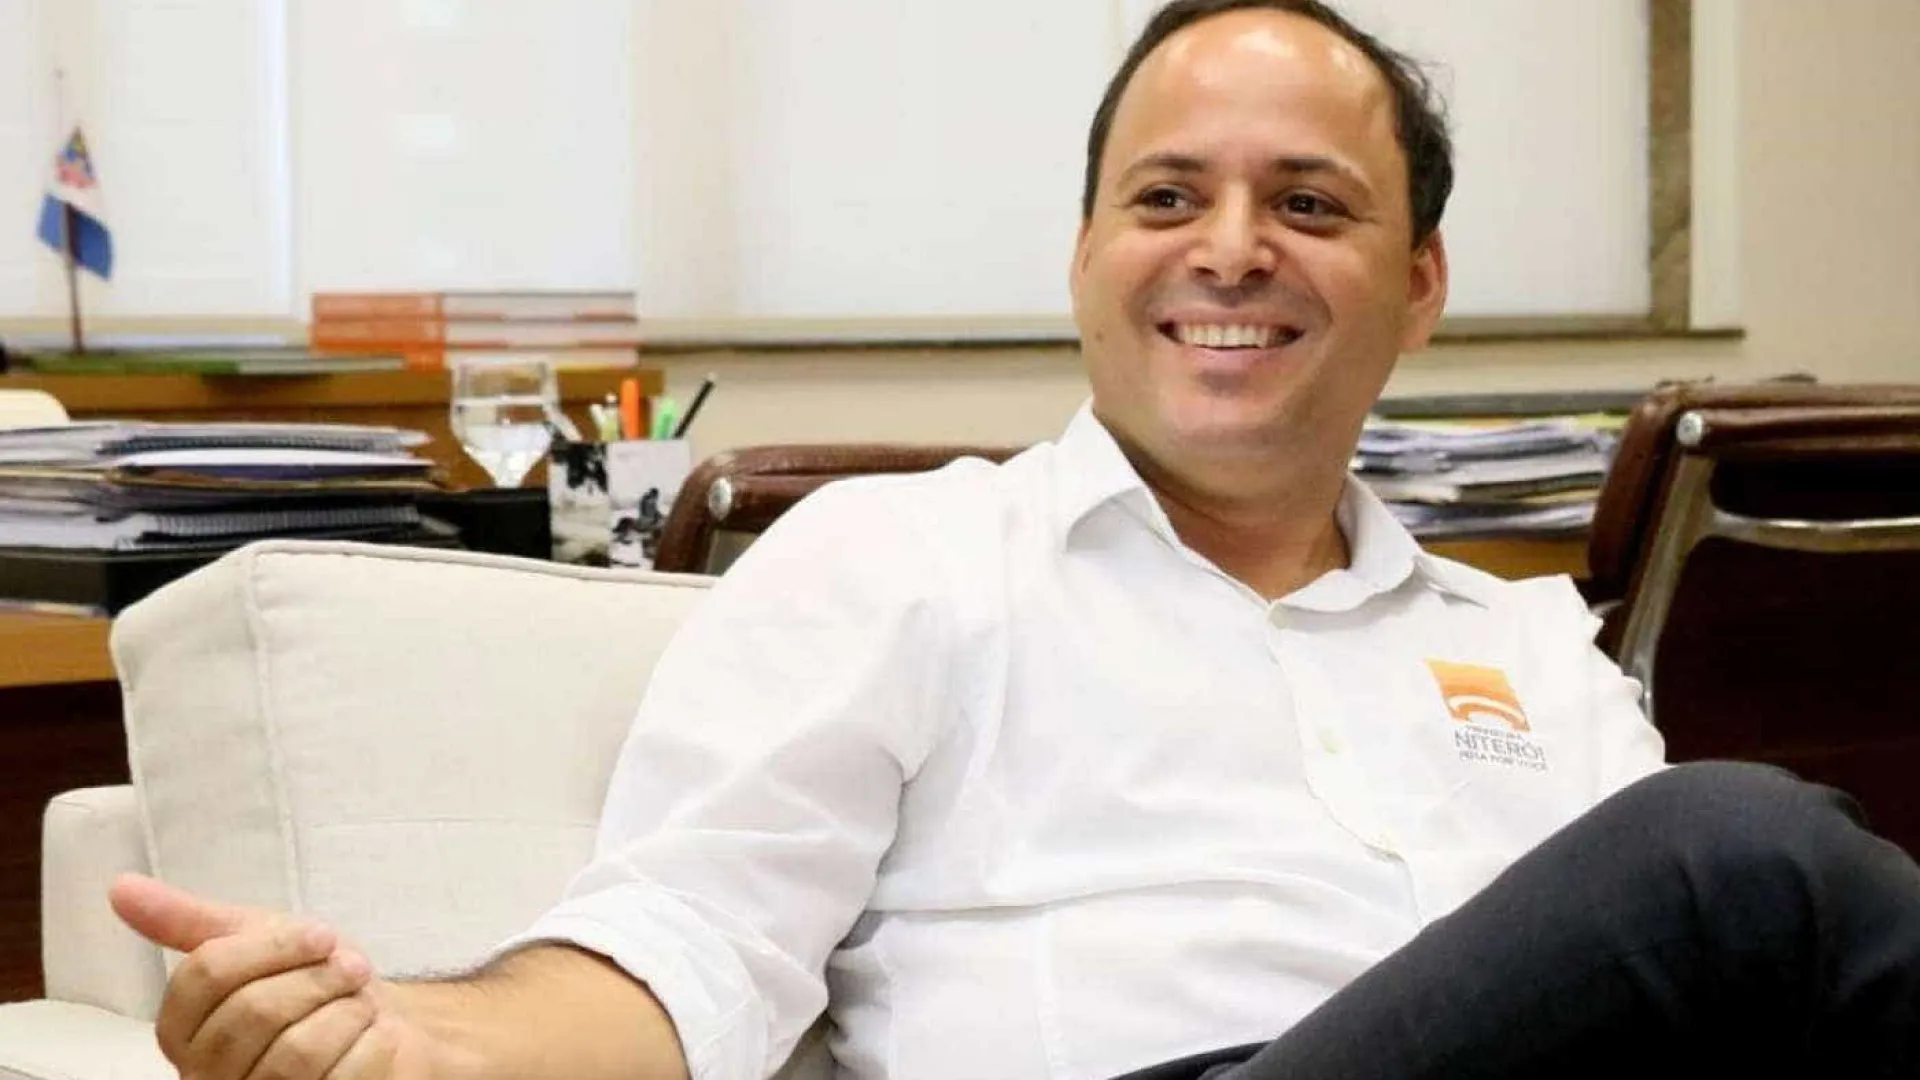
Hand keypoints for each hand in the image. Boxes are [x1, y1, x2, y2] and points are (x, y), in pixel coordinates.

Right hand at [110, 873, 427, 1078]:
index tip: (320, 936)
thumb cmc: (313, 984)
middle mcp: (206, 1076)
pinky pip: (344, 1077)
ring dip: (346, 1012)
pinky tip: (374, 1035)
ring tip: (359, 1003)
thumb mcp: (257, 939)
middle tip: (351, 968)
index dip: (271, 947)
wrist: (379, 1026)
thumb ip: (189, 920)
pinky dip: (373, 1042)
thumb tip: (121, 887)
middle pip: (252, 1012)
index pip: (204, 976)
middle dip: (316, 979)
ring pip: (297, 1053)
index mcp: (182, 1029)